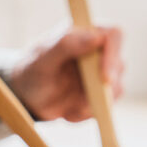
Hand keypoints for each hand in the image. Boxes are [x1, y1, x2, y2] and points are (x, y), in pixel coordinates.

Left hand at [9, 26, 123, 120]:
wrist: (27, 96)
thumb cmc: (32, 70)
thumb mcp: (43, 59)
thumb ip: (66, 45)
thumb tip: (97, 37)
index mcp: (85, 33)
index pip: (114, 36)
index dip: (113, 55)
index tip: (104, 78)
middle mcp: (98, 51)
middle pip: (118, 66)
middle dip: (101, 89)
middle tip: (81, 105)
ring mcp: (102, 72)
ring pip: (115, 89)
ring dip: (92, 104)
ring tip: (68, 110)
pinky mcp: (101, 92)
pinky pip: (106, 106)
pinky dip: (87, 113)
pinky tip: (69, 113)